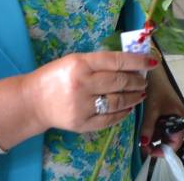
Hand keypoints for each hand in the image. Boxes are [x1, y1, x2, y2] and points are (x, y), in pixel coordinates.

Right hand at [24, 51, 156, 133]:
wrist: (31, 101)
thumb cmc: (54, 76)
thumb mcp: (74, 61)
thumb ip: (99, 62)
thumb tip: (130, 63)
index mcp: (81, 63)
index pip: (117, 60)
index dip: (137, 61)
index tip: (152, 62)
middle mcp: (82, 84)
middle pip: (119, 82)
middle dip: (137, 82)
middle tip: (144, 81)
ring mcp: (82, 106)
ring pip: (117, 102)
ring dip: (133, 98)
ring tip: (140, 94)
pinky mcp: (81, 123)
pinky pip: (109, 119)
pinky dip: (122, 114)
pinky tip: (128, 108)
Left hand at [139, 67, 183, 157]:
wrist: (152, 71)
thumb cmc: (155, 89)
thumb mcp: (151, 110)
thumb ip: (148, 128)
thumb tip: (144, 144)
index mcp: (180, 119)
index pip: (176, 143)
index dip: (164, 150)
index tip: (149, 151)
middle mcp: (178, 118)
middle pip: (169, 139)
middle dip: (156, 143)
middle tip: (142, 144)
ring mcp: (171, 115)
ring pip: (163, 133)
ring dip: (153, 135)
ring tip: (141, 132)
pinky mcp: (164, 111)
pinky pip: (160, 124)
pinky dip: (152, 127)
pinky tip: (143, 124)